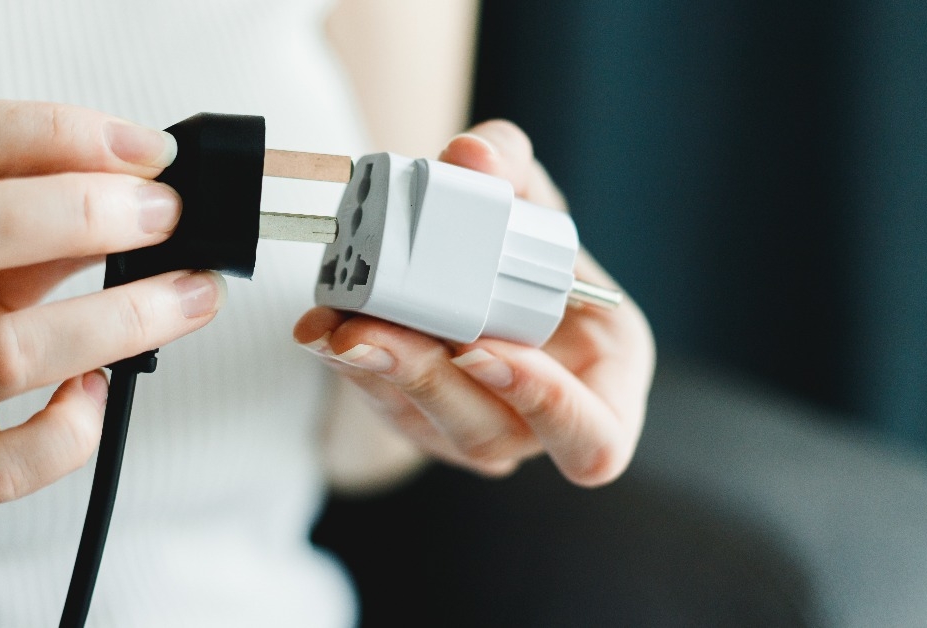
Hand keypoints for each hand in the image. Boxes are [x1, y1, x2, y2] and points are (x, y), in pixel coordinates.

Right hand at [0, 101, 225, 558]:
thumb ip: (15, 230)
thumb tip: (136, 198)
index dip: (56, 132)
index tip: (144, 150)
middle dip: (87, 212)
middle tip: (166, 216)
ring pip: (6, 352)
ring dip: (123, 317)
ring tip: (189, 296)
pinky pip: (8, 465)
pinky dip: (72, 429)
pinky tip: (94, 394)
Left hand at [295, 120, 654, 486]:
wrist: (486, 281)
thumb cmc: (533, 254)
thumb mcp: (533, 201)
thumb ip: (513, 171)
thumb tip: (473, 155)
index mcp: (602, 382)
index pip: (594, 440)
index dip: (549, 407)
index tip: (485, 346)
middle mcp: (537, 423)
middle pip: (490, 434)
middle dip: (427, 380)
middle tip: (378, 331)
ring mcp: (472, 431)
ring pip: (426, 424)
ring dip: (377, 370)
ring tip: (340, 320)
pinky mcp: (417, 423)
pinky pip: (382, 405)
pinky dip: (347, 361)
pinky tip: (323, 322)